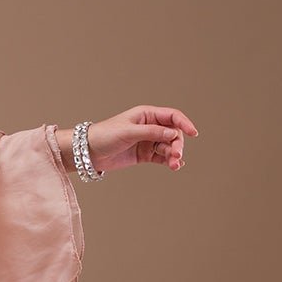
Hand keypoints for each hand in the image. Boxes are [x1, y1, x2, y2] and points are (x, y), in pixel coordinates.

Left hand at [82, 105, 198, 174]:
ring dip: (174, 155)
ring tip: (174, 165)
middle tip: (176, 155)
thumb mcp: (129, 132)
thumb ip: (152, 132)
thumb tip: (173, 134)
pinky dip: (169, 161)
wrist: (88, 152)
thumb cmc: (105, 135)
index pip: (172, 116)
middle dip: (177, 144)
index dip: (184, 123)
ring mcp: (147, 141)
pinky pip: (161, 157)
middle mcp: (150, 127)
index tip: (194, 133)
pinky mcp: (144, 155)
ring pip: (168, 147)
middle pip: (173, 134)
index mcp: (147, 115)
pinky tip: (174, 166)